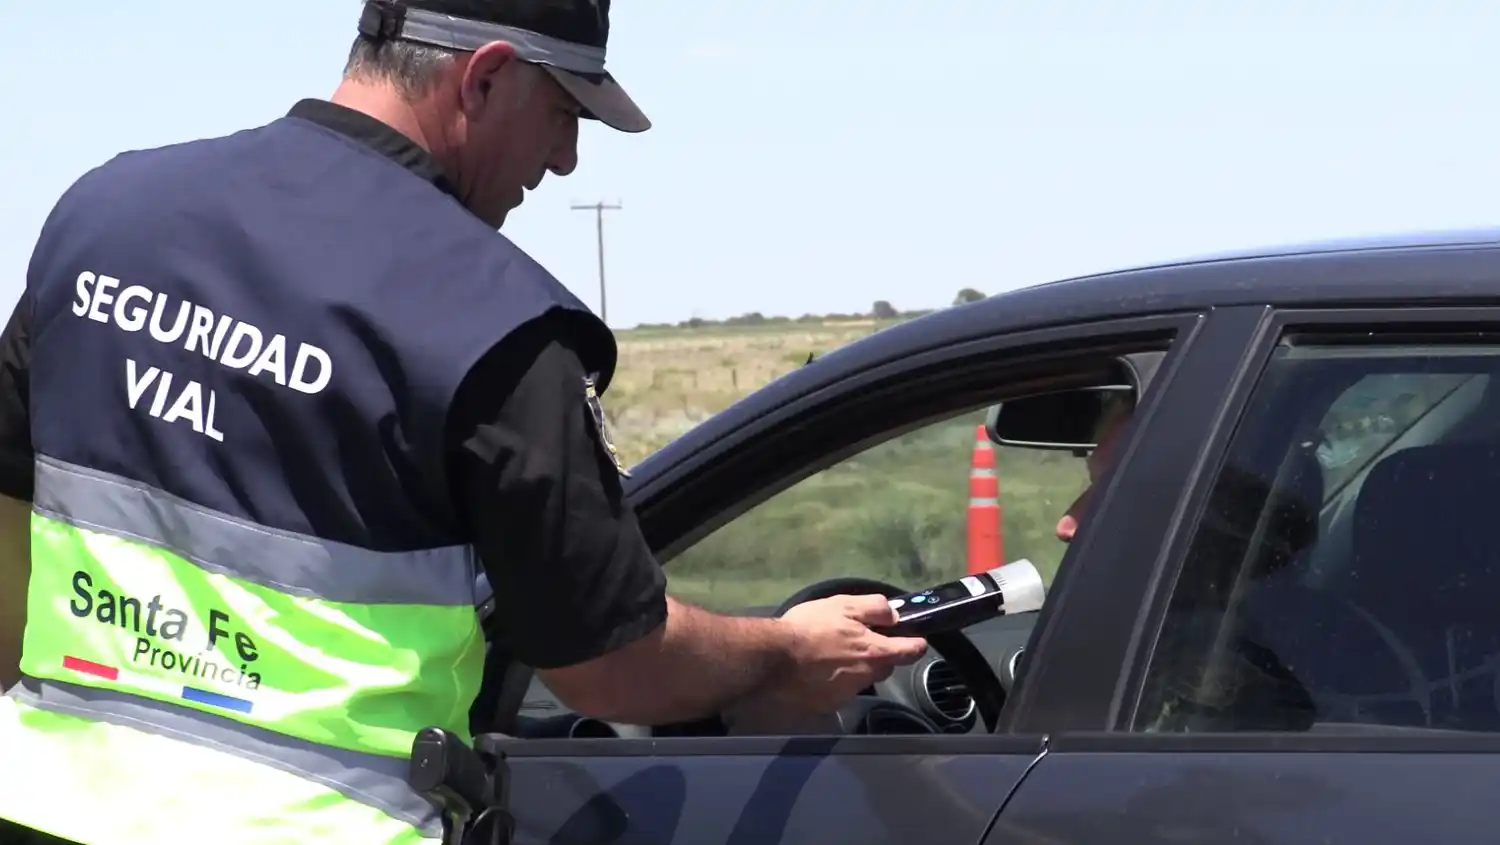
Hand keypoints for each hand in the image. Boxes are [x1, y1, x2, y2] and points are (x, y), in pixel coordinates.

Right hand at [773, 594, 929, 713]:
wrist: (775, 660)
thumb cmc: (810, 628)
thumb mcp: (843, 605)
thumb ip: (874, 608)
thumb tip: (894, 615)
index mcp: (874, 652)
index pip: (910, 652)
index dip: (916, 644)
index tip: (916, 641)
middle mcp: (866, 677)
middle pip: (885, 667)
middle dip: (880, 657)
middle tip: (860, 643)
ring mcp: (848, 694)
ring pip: (862, 680)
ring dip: (856, 670)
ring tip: (833, 657)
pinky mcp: (829, 705)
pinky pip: (841, 691)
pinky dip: (835, 682)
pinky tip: (819, 672)